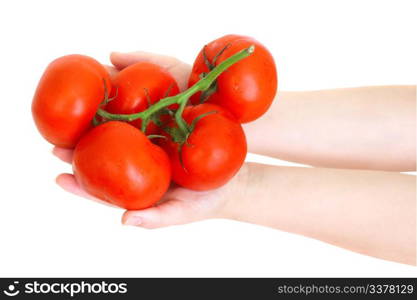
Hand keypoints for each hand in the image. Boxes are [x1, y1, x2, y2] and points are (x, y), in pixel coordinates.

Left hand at [53, 50, 246, 228]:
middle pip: (104, 160)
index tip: (58, 177)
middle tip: (56, 143)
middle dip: (78, 152)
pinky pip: (142, 120)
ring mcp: (150, 147)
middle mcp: (138, 167)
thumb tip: (124, 220)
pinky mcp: (164, 131)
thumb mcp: (182, 212)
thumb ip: (155, 219)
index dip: (80, 186)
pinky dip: (125, 111)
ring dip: (96, 127)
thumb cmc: (206, 203)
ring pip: (118, 136)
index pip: (104, 191)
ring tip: (76, 116)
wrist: (234, 179)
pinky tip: (112, 101)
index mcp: (138, 190)